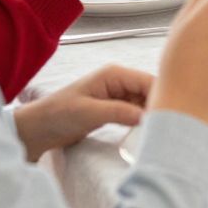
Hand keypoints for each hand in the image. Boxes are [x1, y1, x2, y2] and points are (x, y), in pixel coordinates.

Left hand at [12, 64, 153, 161]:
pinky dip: (142, 122)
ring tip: (159, 133)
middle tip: (167, 128)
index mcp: (114, 74)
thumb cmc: (58, 115)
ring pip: (146, 103)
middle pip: (151, 92)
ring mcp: (118, 96)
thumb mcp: (88, 113)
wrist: (37, 130)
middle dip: (159, 107)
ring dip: (151, 116)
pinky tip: (147, 133)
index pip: (149, 82)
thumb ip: (118, 112)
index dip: (162, 97)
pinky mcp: (115, 109)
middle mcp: (120, 82)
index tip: (170, 117)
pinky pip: (136, 113)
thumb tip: (148, 117)